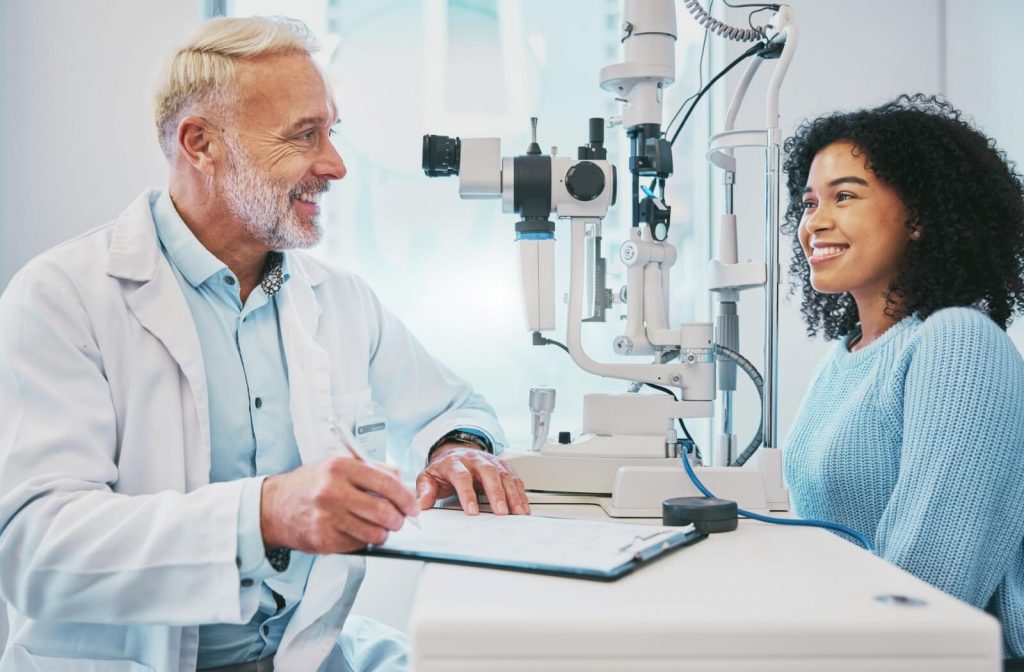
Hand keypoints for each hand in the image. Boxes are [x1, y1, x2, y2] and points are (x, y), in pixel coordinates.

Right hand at [260, 457, 419, 553]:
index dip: (405, 498)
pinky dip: (363, 541)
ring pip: (374, 533)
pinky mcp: (323, 540)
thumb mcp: (337, 465)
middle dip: (399, 520)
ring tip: (379, 528)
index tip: (413, 506)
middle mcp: (332, 491)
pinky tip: (356, 532)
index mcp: (340, 467)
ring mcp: (327, 518)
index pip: (387, 483)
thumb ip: (371, 470)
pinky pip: (358, 545)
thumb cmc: (310, 485)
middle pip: (384, 511)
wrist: (273, 507)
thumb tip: (402, 484)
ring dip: (383, 533)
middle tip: (399, 520)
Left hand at [416, 445, 530, 515]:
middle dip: (496, 493)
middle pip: (488, 473)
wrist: (455, 452)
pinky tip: (523, 507)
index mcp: (454, 462)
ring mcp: (491, 461)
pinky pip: (514, 478)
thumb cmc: (444, 469)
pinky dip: (520, 493)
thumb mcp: (428, 477)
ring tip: (517, 512)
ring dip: (512, 494)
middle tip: (501, 512)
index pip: (462, 476)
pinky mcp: (503, 466)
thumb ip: (425, 491)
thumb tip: (421, 505)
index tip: (471, 511)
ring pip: (504, 475)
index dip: (467, 493)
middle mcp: (475, 459)